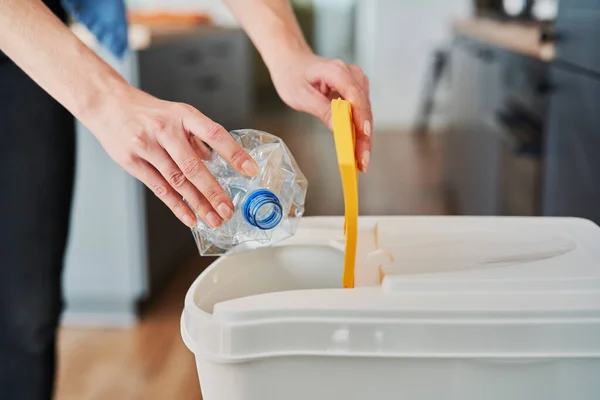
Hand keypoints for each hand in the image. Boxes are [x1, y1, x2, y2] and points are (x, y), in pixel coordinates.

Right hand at [83, 85, 257, 227]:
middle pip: (193, 166)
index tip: (250, 170)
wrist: (107, 104)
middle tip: (228, 209)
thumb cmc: (147, 112)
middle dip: (213, 191)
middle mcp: (166, 130)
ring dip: (198, 204)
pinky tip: (191, 218)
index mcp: (183, 115)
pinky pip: (159, 189)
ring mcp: (147, 146)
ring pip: (177, 181)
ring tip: (214, 219)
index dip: (234, 153)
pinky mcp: (132, 162)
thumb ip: (196, 138)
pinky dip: (177, 206)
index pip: (214, 134)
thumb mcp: (177, 114)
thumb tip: (216, 161)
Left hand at [268, 52, 372, 171]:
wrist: (292, 63)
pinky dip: (359, 130)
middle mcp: (352, 74)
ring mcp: (356, 81)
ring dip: (364, 137)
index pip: (355, 96)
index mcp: (337, 72)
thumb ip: (322, 110)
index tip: (364, 136)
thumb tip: (339, 127)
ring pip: (365, 113)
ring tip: (361, 160)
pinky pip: (360, 112)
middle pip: (364, 108)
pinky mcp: (355, 90)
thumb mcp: (302, 96)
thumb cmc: (293, 76)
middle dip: (364, 137)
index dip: (361, 118)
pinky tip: (358, 147)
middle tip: (363, 161)